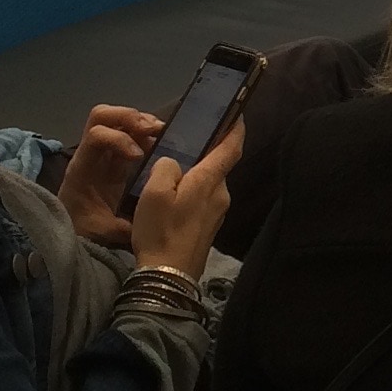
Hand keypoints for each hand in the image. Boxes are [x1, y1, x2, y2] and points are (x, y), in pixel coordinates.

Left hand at [54, 104, 163, 246]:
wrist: (68, 238)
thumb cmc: (83, 233)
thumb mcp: (103, 233)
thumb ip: (125, 227)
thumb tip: (150, 223)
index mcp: (83, 169)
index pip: (96, 136)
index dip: (120, 139)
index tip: (139, 157)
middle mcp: (90, 155)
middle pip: (102, 116)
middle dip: (129, 117)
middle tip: (155, 130)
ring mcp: (103, 154)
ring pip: (115, 120)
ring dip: (140, 120)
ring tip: (162, 133)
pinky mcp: (115, 159)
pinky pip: (128, 134)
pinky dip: (146, 133)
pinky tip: (161, 142)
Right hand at [128, 116, 242, 279]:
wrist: (168, 277)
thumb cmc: (161, 231)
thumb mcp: (154, 193)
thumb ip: (166, 167)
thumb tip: (175, 163)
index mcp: (210, 181)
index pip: (231, 147)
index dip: (236, 128)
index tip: (237, 113)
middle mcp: (222, 194)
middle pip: (218, 165)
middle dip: (206, 152)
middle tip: (185, 141)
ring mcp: (219, 212)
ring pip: (209, 183)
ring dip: (197, 174)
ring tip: (174, 168)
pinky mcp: (211, 227)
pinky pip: (205, 199)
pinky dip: (194, 191)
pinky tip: (176, 195)